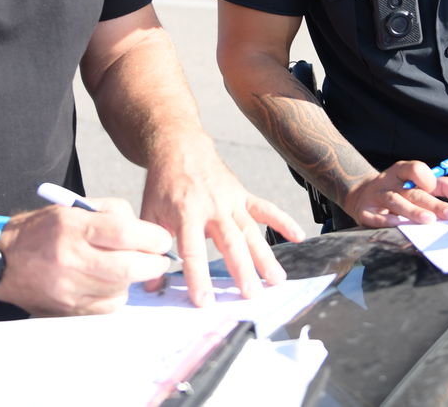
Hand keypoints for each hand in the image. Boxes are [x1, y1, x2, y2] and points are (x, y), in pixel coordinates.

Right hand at [0, 197, 173, 315]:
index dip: (152, 238)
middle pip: (128, 267)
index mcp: (73, 227)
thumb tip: (144, 230)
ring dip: (134, 279)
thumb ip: (112, 213)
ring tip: (128, 267)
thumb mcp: (73, 208)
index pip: (124, 233)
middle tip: (159, 258)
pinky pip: (107, 306)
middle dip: (153, 263)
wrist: (2, 261)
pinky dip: (116, 294)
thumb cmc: (41, 230)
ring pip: (121, 289)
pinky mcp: (68, 309)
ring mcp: (68, 288)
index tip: (162, 240)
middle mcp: (70, 258)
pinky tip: (109, 282)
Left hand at [139, 137, 305, 306]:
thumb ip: (151, 247)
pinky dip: (283, 221)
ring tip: (276, 279)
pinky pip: (266, 208)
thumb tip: (149, 285)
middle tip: (250, 294)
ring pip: (251, 231)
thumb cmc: (163, 184)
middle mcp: (212, 207)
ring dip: (265, 255)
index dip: (198, 276)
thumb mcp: (149, 213)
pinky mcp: (243, 195)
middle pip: (229, 242)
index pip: (192, 250)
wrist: (180, 147)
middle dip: (241, 269)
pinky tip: (298, 236)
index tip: (205, 301)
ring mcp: (231, 200)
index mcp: (185, 212)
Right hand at [342, 160, 447, 228]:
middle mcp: (388, 181)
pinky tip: (398, 224)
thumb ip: (441, 186)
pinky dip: (386, 220)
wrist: (362, 196)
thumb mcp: (416, 183)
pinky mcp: (364, 212)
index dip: (428, 178)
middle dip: (432, 203)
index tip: (439, 189)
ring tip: (429, 220)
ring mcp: (375, 196)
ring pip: (395, 202)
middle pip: (411, 191)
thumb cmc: (399, 189)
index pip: (415, 169)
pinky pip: (375, 217)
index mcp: (401, 171)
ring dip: (412, 211)